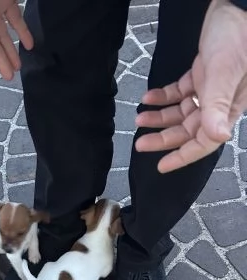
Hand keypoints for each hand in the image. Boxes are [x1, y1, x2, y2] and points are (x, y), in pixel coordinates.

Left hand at [135, 0, 246, 172]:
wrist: (235, 6)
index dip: (182, 156)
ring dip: (159, 117)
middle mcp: (218, 104)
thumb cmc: (237, 37)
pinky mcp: (201, 74)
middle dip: (163, 138)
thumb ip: (219, 107)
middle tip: (140, 143)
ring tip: (140, 117)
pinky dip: (163, 96)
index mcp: (227, 109)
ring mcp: (209, 89)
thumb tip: (219, 137)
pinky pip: (179, 92)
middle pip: (187, 131)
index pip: (204, 142)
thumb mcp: (225, 75)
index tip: (161, 166)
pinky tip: (149, 97)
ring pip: (180, 113)